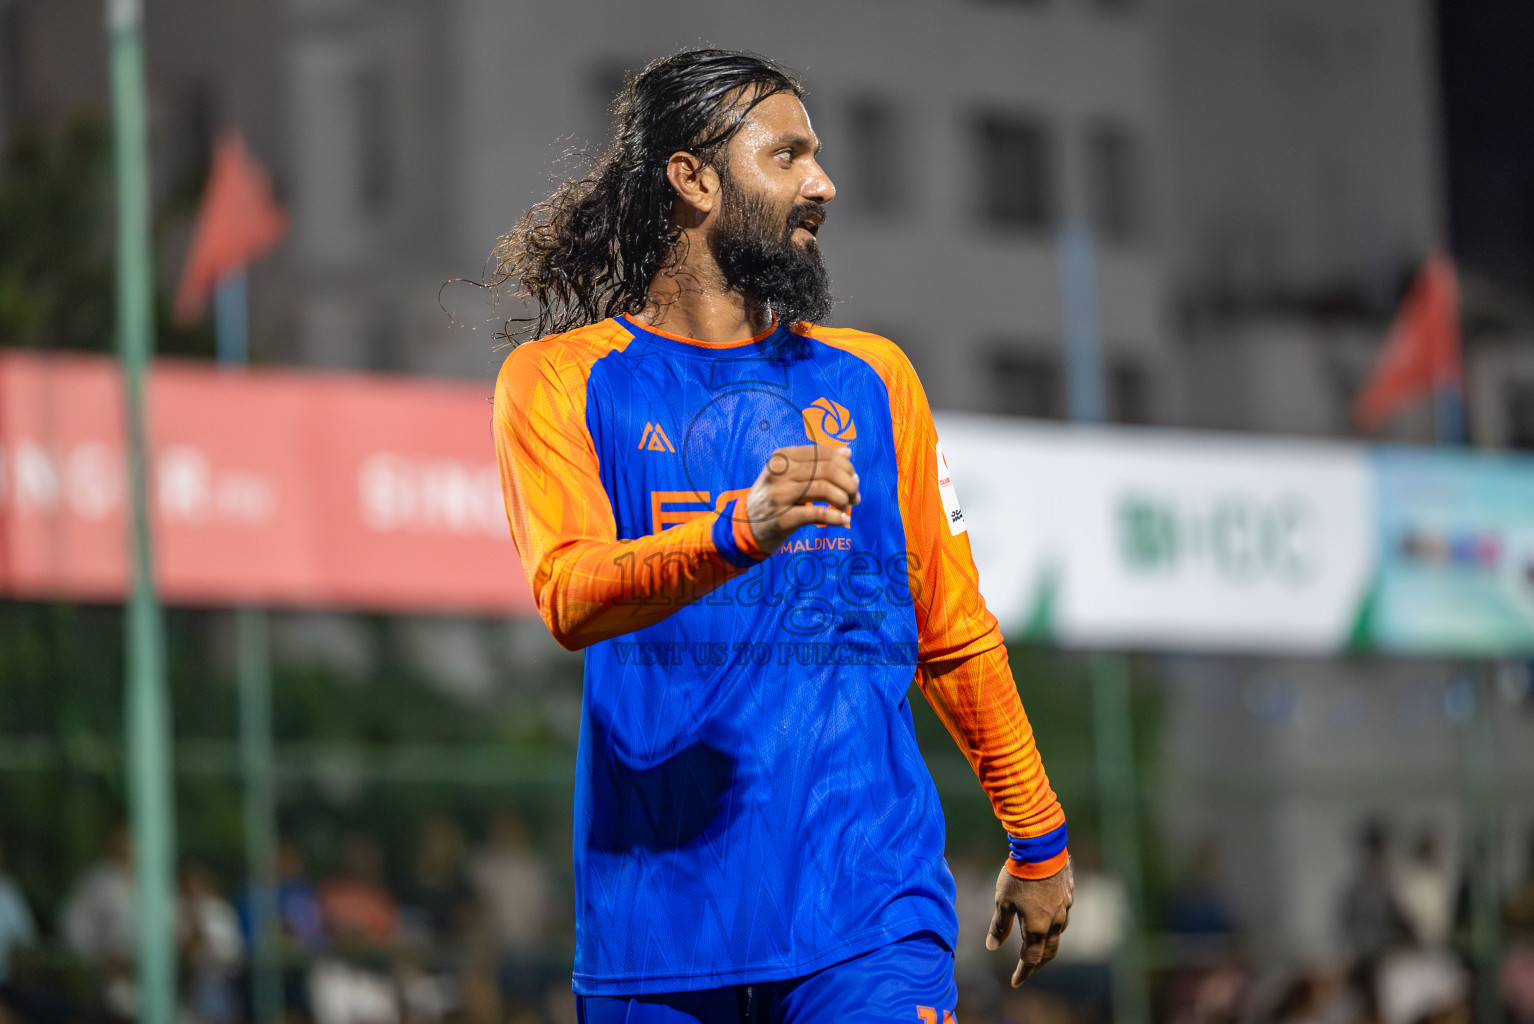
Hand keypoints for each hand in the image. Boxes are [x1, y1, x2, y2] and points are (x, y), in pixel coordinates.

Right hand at [744, 445, 859, 551]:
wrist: (746, 524)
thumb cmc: (775, 496)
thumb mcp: (791, 474)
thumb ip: (819, 462)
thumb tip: (848, 450)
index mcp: (782, 456)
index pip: (823, 453)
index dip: (845, 465)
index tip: (853, 479)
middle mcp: (779, 472)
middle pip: (827, 471)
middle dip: (849, 483)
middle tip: (855, 496)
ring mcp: (779, 495)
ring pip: (825, 490)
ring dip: (844, 500)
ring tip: (847, 507)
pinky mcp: (782, 518)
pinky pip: (818, 514)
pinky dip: (836, 518)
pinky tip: (843, 520)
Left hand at [986, 857, 1072, 986]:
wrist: (1041, 850)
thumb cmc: (1017, 877)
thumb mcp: (1002, 902)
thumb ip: (999, 927)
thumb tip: (992, 947)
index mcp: (1038, 928)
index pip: (1031, 959)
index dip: (1023, 972)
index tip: (1015, 982)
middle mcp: (1055, 922)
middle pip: (1049, 951)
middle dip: (1038, 963)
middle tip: (1028, 969)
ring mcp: (1065, 908)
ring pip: (1059, 934)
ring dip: (1048, 944)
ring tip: (1038, 945)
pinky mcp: (1068, 894)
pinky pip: (1063, 916)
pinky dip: (1055, 924)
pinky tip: (1049, 917)